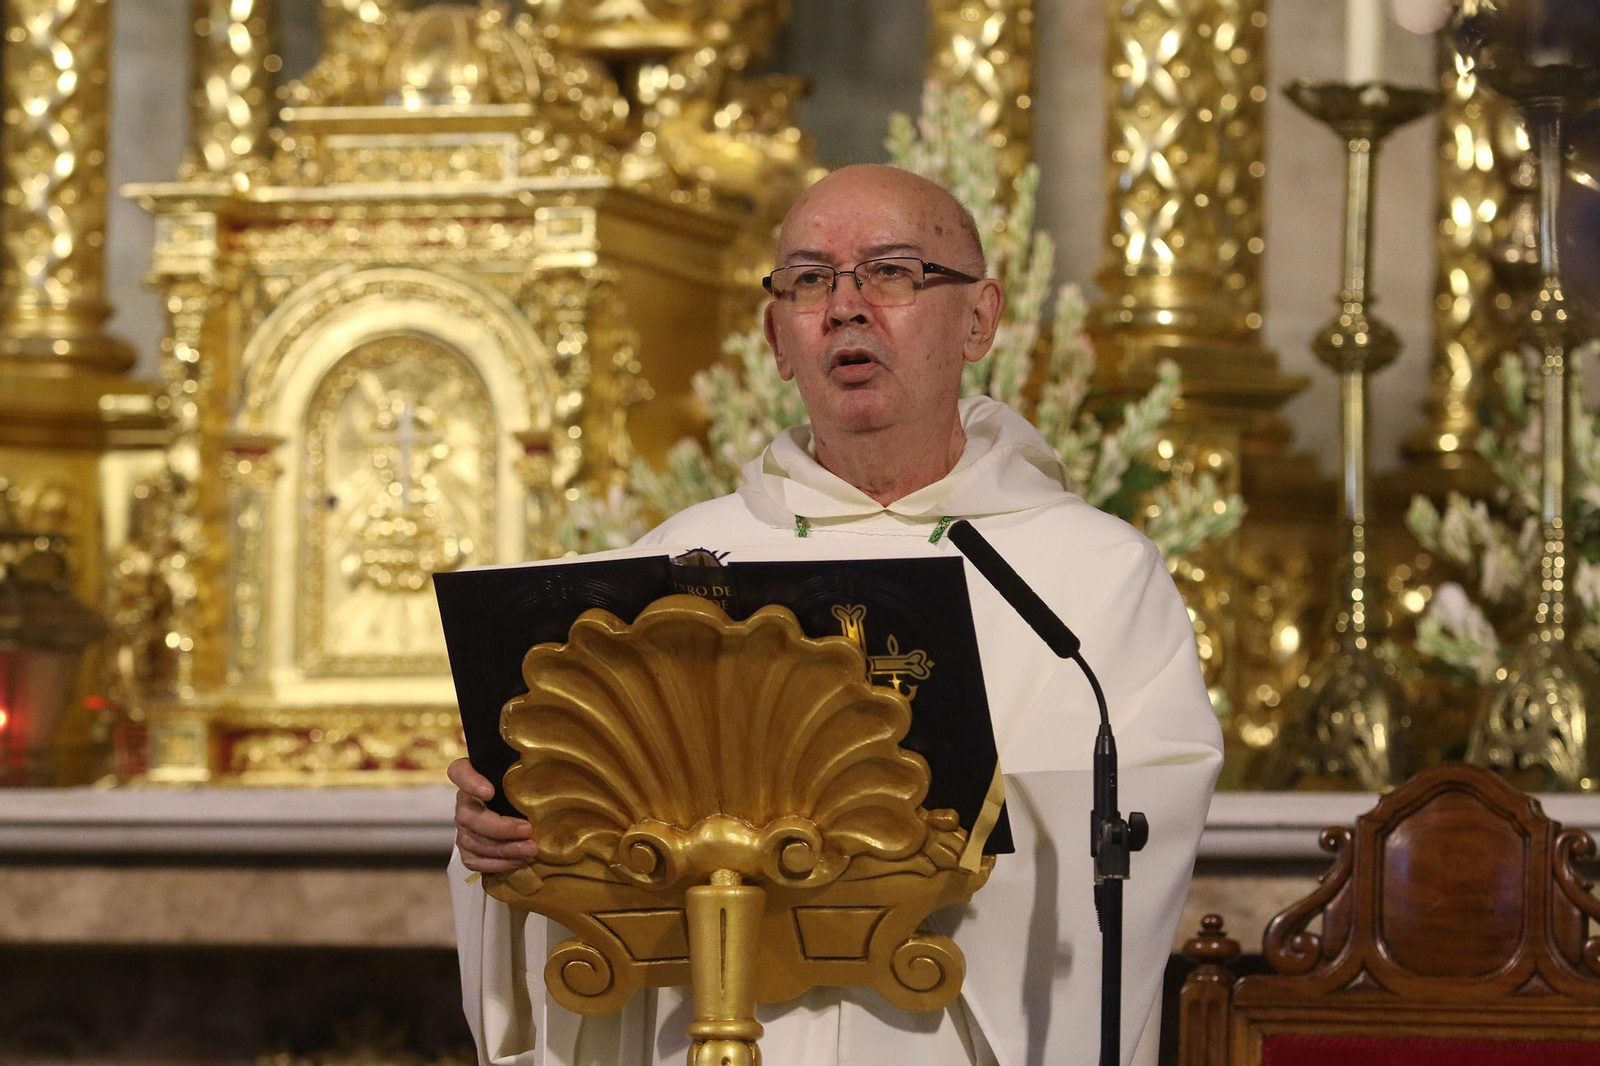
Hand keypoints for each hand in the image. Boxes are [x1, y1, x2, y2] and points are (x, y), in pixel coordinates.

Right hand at [448, 758, 538, 872]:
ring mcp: (463, 828)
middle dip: (500, 827)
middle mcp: (464, 802)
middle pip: (468, 817)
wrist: (523, 813)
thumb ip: (532, 767)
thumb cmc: (527, 787)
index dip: (470, 782)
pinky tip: (517, 861)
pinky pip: (473, 860)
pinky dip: (496, 864)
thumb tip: (557, 760)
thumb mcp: (528, 773)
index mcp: (473, 777)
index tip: (490, 791)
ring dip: (503, 849)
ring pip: (472, 841)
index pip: (459, 771)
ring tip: (531, 850)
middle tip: (528, 830)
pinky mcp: (467, 849)